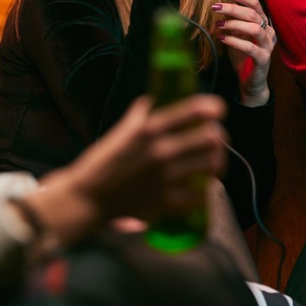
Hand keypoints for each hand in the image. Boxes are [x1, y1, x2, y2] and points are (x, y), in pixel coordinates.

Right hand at [32, 95, 226, 242]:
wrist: (88, 198)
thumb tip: (152, 102)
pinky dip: (203, 190)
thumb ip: (139, 117)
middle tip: (214, 139)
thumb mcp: (119, 133)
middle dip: (217, 137)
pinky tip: (199, 186)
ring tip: (211, 162)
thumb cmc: (100, 164)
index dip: (211, 108)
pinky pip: (200, 195)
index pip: (192, 111)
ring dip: (215, 162)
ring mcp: (166, 178)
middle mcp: (161, 152)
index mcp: (149, 130)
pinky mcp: (167, 202)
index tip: (218, 109)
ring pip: (211, 165)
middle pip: (211, 139)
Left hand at [211, 0, 275, 105]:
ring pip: (254, 28)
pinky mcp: (263, 59)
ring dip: (234, 24)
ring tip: (218, 24)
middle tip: (215, 7)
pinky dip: (234, 41)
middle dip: (233, 8)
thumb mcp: (235, 35)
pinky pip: (250, 47)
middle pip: (253, 14)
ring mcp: (268, 46)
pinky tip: (222, 39)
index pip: (255, 3)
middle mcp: (268, 32)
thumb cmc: (242, 56)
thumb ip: (231, 22)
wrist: (250, 81)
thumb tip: (220, 6)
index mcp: (263, 23)